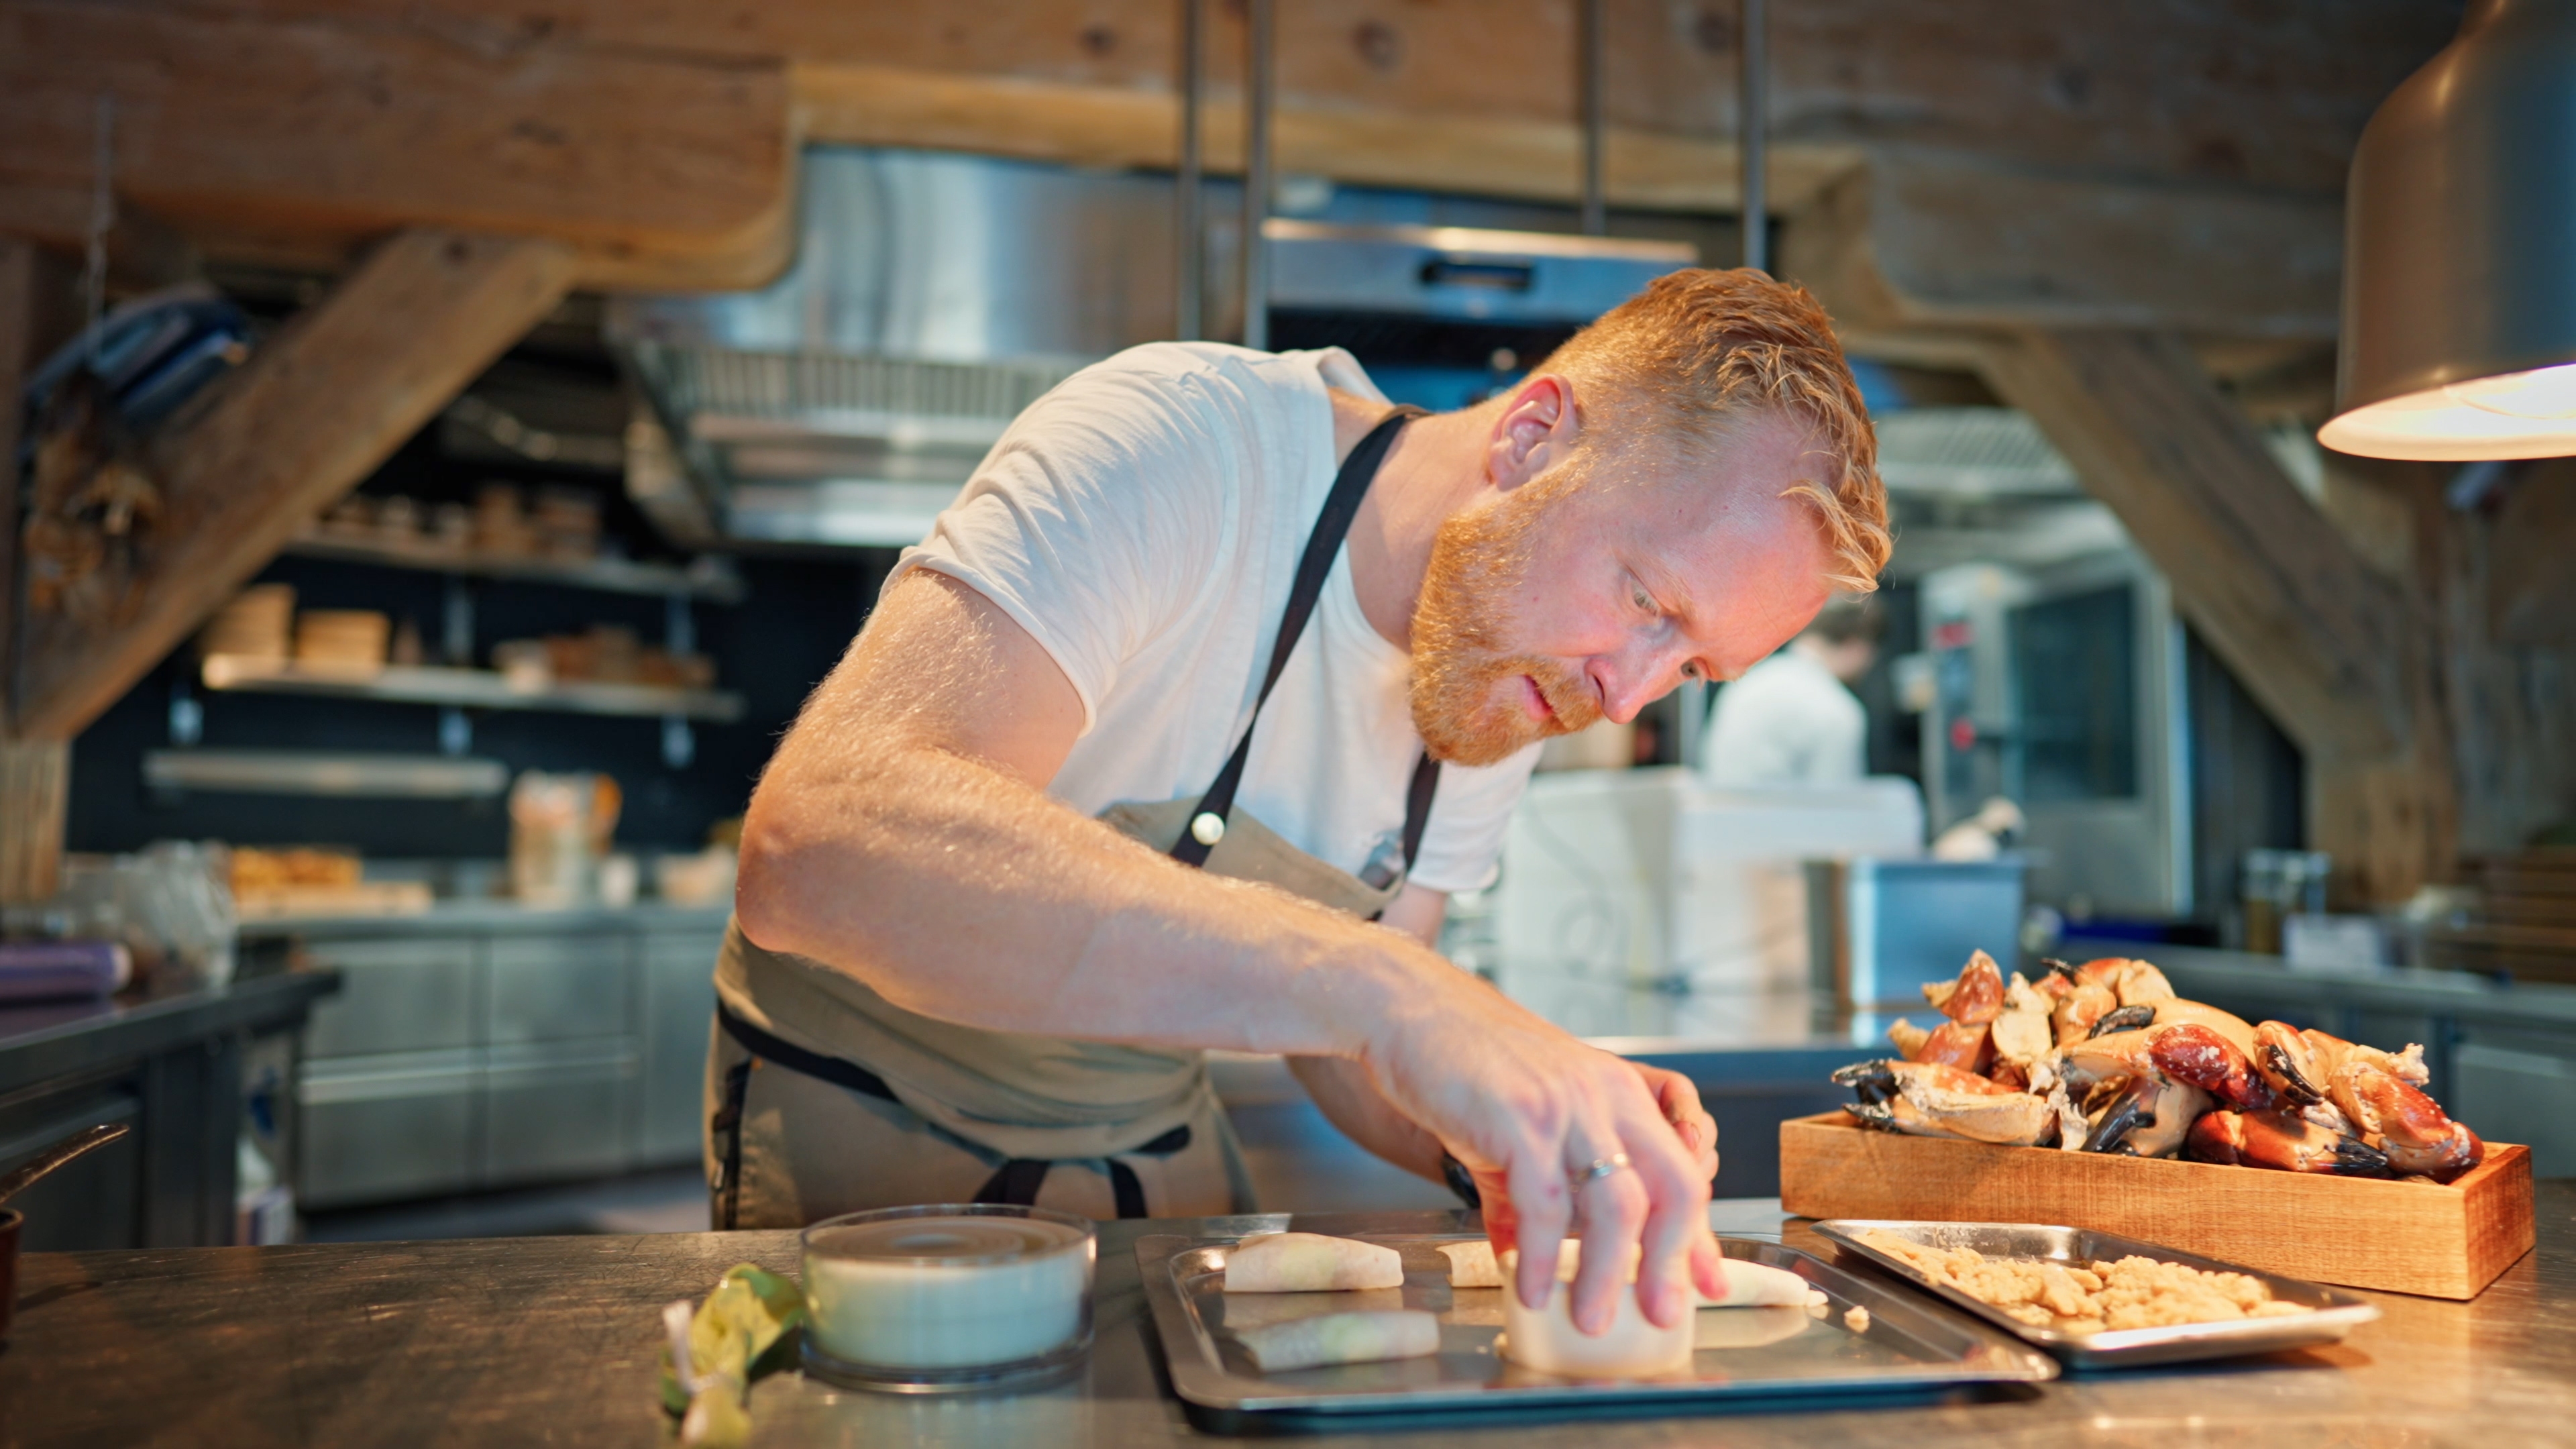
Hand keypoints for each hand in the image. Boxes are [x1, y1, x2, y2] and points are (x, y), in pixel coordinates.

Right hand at [1362, 977, 1719, 1333]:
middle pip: (1672, 1188)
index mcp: (1621, 1094)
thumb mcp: (1525, 1121)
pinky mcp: (1521, 1119)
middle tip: (1661, 1314)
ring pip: (1617, 1205)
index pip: (1683, 1171)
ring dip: (1609, 1274)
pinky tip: (1532, 1287)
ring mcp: (1568, 1106)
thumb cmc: (1466, 1062)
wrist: (1409, 1010)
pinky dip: (1543, 1258)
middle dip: (1672, 1262)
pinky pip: (1546, 1206)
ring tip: (1590, 1319)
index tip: (1706, 1283)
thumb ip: (1536, 1190)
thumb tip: (1532, 1256)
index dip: (1698, 1235)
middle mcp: (1607, 1096)